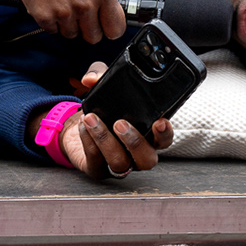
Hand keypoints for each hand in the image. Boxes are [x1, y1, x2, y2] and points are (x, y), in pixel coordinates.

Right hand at [14, 0, 125, 42]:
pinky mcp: (44, 16)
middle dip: (89, 27)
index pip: (116, 29)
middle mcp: (84, 5)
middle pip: (93, 37)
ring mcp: (63, 12)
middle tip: (82, 12)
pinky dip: (52, 21)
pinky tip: (52, 4)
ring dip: (69, 23)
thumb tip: (122, 2)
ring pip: (72, 34)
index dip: (111, 28)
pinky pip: (53, 31)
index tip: (106, 24)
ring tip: (64, 3)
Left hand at [59, 62, 174, 179]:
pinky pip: (96, 162)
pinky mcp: (98, 170)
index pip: (164, 140)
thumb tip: (91, 78)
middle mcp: (137, 154)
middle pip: (148, 160)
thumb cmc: (103, 108)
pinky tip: (82, 126)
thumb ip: (101, 75)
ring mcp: (119, 164)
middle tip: (119, 123)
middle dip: (135, 142)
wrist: (80, 127)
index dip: (165, 134)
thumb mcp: (105, 87)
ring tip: (92, 119)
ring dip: (105, 140)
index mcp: (148, 135)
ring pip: (120, 163)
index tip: (159, 120)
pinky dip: (88, 142)